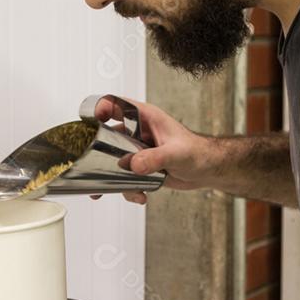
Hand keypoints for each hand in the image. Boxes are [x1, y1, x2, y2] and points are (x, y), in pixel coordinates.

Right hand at [91, 95, 219, 204]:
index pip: (116, 104)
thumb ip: (156, 157)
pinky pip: (123, 177)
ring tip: (107, 189)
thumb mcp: (177, 153)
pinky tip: (139, 194)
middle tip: (91, 163)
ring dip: (109, 176)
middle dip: (97, 151)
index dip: (101, 108)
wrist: (208, 170)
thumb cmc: (199, 152)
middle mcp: (137, 132)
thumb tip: (134, 164)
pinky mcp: (139, 166)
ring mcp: (137, 149)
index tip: (93, 121)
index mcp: (145, 117)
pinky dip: (126, 188)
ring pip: (111, 159)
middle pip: (106, 134)